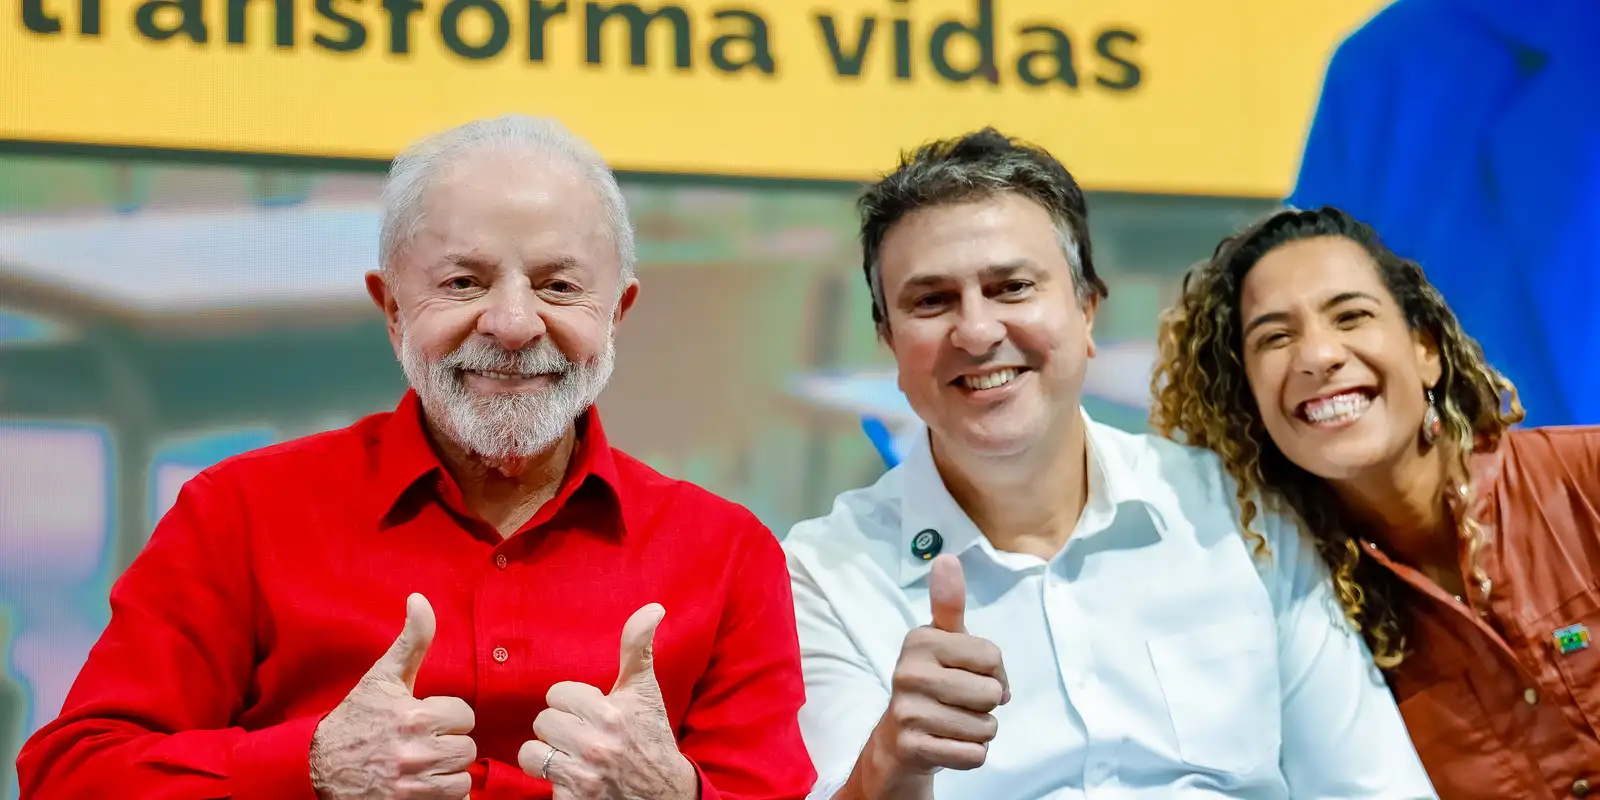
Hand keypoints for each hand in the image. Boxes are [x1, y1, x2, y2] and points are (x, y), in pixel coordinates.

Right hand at [310, 593, 476, 799]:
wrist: (318, 764)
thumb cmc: (356, 717)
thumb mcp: (383, 677)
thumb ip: (412, 640)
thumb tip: (420, 599)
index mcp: (414, 716)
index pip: (465, 716)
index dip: (449, 715)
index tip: (430, 716)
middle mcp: (416, 752)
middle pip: (467, 748)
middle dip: (450, 743)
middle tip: (427, 740)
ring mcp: (412, 785)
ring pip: (461, 779)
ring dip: (448, 772)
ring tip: (426, 762)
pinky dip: (443, 795)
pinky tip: (425, 783)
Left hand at [517, 603, 696, 799]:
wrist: (665, 793)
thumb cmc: (651, 736)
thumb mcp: (645, 691)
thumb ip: (638, 648)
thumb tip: (653, 608)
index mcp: (611, 714)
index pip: (557, 694)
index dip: (572, 702)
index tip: (590, 711)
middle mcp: (596, 746)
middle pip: (543, 721)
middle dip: (560, 727)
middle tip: (581, 734)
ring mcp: (583, 777)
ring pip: (531, 752)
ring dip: (547, 753)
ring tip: (569, 754)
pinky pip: (539, 781)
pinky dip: (551, 780)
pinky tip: (572, 777)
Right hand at [851, 555, 1008, 798]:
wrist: (898, 741)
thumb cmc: (932, 683)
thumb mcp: (942, 641)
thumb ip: (948, 604)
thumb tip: (946, 558)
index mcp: (920, 640)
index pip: (993, 656)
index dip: (994, 672)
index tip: (971, 675)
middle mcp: (908, 672)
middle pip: (990, 693)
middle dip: (986, 704)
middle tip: (961, 703)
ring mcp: (908, 711)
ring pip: (986, 727)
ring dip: (978, 730)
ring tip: (953, 723)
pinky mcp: (912, 747)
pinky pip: (974, 755)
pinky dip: (970, 754)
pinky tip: (948, 743)